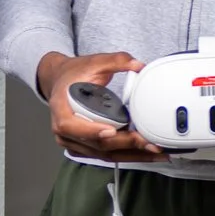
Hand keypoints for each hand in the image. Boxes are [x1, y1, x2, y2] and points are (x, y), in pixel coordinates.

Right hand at [36, 51, 163, 162]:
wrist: (60, 81)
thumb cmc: (73, 74)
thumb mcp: (94, 62)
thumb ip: (116, 60)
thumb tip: (138, 65)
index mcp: (61, 108)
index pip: (71, 125)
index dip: (91, 130)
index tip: (112, 130)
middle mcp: (64, 130)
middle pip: (95, 143)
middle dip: (124, 144)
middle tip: (148, 142)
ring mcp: (73, 141)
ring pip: (103, 154)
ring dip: (130, 155)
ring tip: (154, 152)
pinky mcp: (84, 146)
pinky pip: (105, 155)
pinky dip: (125, 155)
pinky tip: (144, 153)